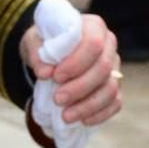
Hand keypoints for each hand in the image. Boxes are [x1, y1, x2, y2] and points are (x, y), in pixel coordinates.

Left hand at [21, 9, 122, 127]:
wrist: (49, 54)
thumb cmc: (45, 44)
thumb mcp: (33, 41)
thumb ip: (36, 53)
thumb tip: (45, 73)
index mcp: (93, 27)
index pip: (93, 44)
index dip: (76, 63)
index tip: (55, 77)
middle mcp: (109, 46)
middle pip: (104, 68)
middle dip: (80, 87)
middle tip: (57, 99)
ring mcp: (114, 68)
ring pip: (111, 89)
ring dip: (88, 105)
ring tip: (66, 116)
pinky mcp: (114, 88)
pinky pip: (115, 103)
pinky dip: (100, 114)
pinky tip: (82, 121)